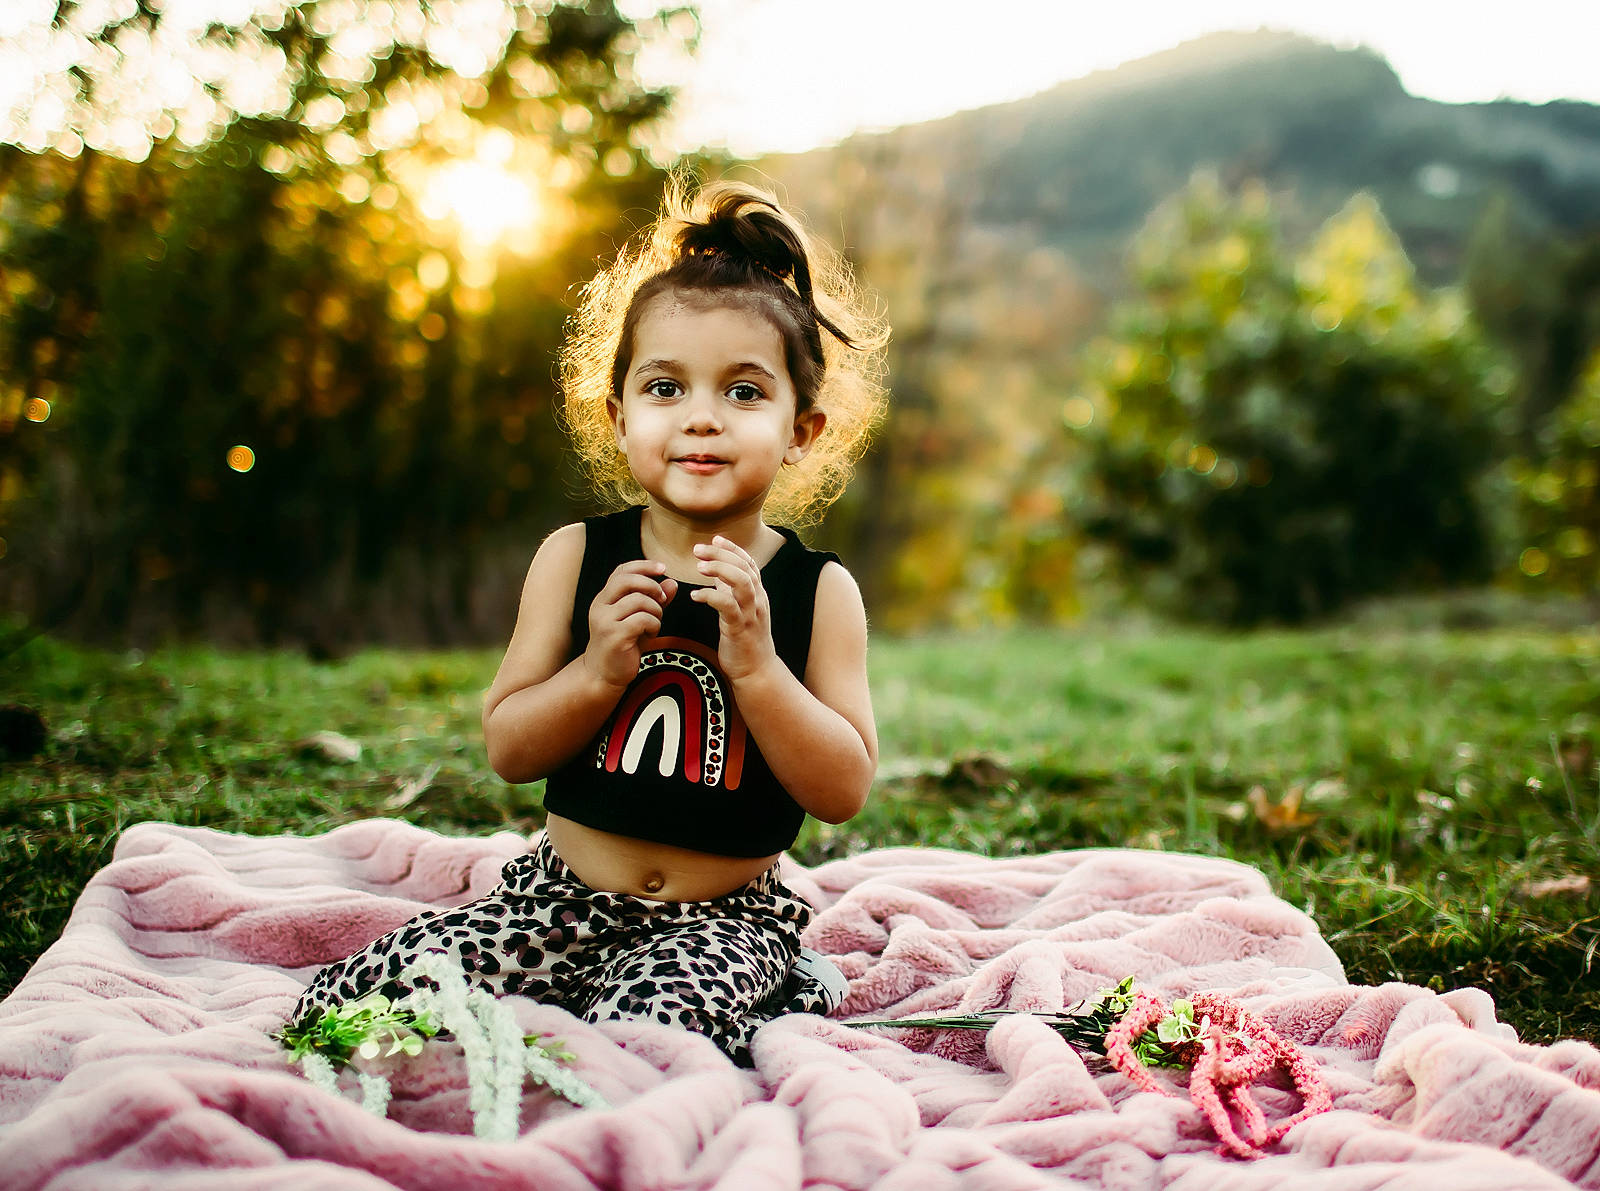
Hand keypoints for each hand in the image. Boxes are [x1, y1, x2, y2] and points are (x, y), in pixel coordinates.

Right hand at [583, 560, 676, 688]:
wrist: (603, 674)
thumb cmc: (622, 645)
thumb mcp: (639, 619)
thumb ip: (655, 601)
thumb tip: (672, 583)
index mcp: (604, 598)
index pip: (622, 571)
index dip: (643, 566)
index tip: (663, 569)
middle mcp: (600, 605)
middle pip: (628, 580)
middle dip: (652, 586)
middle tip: (662, 599)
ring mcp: (605, 620)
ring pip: (639, 600)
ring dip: (656, 611)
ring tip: (654, 623)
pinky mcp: (614, 635)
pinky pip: (642, 619)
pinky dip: (654, 625)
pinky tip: (650, 635)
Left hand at [691, 536, 777, 681]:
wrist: (757, 672)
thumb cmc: (746, 642)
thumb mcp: (741, 612)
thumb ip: (731, 592)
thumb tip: (718, 575)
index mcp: (758, 595)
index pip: (749, 563)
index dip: (733, 549)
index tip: (715, 539)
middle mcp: (758, 601)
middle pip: (744, 568)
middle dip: (722, 555)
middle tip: (698, 550)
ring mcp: (750, 614)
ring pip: (742, 583)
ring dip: (721, 570)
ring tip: (700, 567)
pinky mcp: (740, 629)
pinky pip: (728, 607)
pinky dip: (711, 597)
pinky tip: (695, 595)